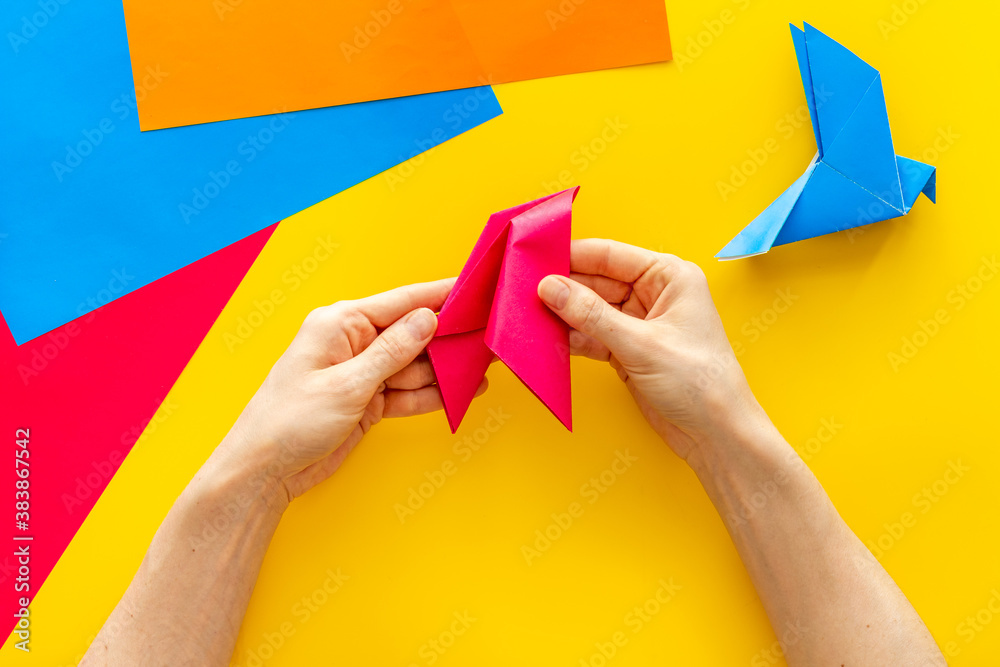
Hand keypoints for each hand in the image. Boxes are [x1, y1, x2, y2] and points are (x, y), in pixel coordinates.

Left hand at [220, 279, 485, 505]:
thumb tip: (428, 319)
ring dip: (446, 370)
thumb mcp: (347, 385)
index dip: (441, 296)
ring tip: (485, 368)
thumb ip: (392, 352)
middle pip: (414, 334)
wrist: (264, 471)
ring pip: (415, 366)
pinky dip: (433, 395)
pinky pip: (408, 392)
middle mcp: (353, 343)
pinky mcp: (367, 402)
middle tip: (489, 337)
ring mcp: (361, 373)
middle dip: (450, 337)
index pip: (402, 302)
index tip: (474, 289)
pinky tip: (462, 392)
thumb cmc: (289, 421)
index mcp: (340, 324)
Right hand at [538, 239, 763, 462]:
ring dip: (562, 314)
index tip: (536, 259)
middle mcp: (654, 294)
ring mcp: (638, 323)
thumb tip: (551, 288)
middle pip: (595, 280)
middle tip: (522, 290)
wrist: (716, 434)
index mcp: (669, 276)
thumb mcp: (641, 344)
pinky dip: (570, 338)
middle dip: (562, 287)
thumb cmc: (700, 383)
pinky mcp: (627, 350)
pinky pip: (590, 335)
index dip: (572, 256)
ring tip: (528, 316)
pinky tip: (547, 339)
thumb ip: (591, 315)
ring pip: (589, 309)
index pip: (610, 255)